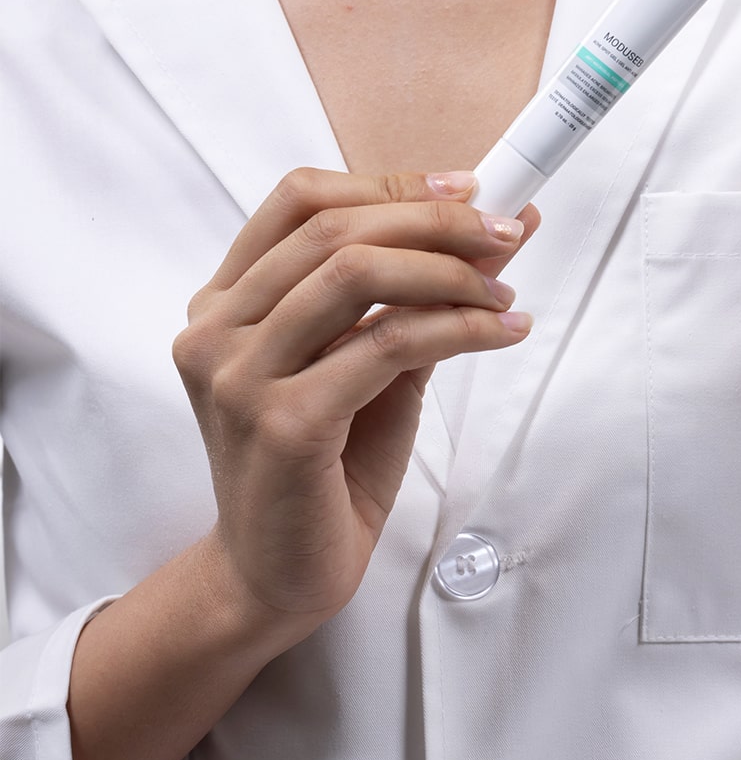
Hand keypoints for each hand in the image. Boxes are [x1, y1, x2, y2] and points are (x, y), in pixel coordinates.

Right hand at [173, 168, 538, 645]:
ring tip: (503, 291)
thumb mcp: (368, 364)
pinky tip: (498, 333)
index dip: (389, 183)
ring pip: (356, 274)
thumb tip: (495, 227)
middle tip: (504, 234)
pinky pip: (385, 345)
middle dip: (434, 221)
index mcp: (224, 300)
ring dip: (449, 273)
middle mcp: (216, 329)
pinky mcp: (281, 424)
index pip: (300, 200)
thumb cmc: (324, 465)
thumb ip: (412, 296)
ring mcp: (240, 376)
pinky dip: (455, 328)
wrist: (278, 576)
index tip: (467, 188)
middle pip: (334, 229)